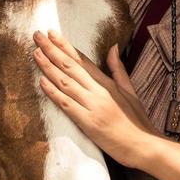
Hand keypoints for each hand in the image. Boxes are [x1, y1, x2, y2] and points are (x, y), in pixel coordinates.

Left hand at [32, 30, 156, 164]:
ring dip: (48, 67)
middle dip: (52, 49)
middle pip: (71, 66)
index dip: (66, 46)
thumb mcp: (130, 91)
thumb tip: (113, 47)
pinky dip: (53, 92)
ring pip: (66, 82)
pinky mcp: (88, 123)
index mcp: (107, 83)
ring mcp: (93, 106)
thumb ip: (118, 69)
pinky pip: (67, 104)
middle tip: (37, 35)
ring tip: (35, 52)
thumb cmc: (136, 121)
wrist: (143, 145)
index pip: (82, 60)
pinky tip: (42, 81)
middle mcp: (99, 91)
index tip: (52, 33)